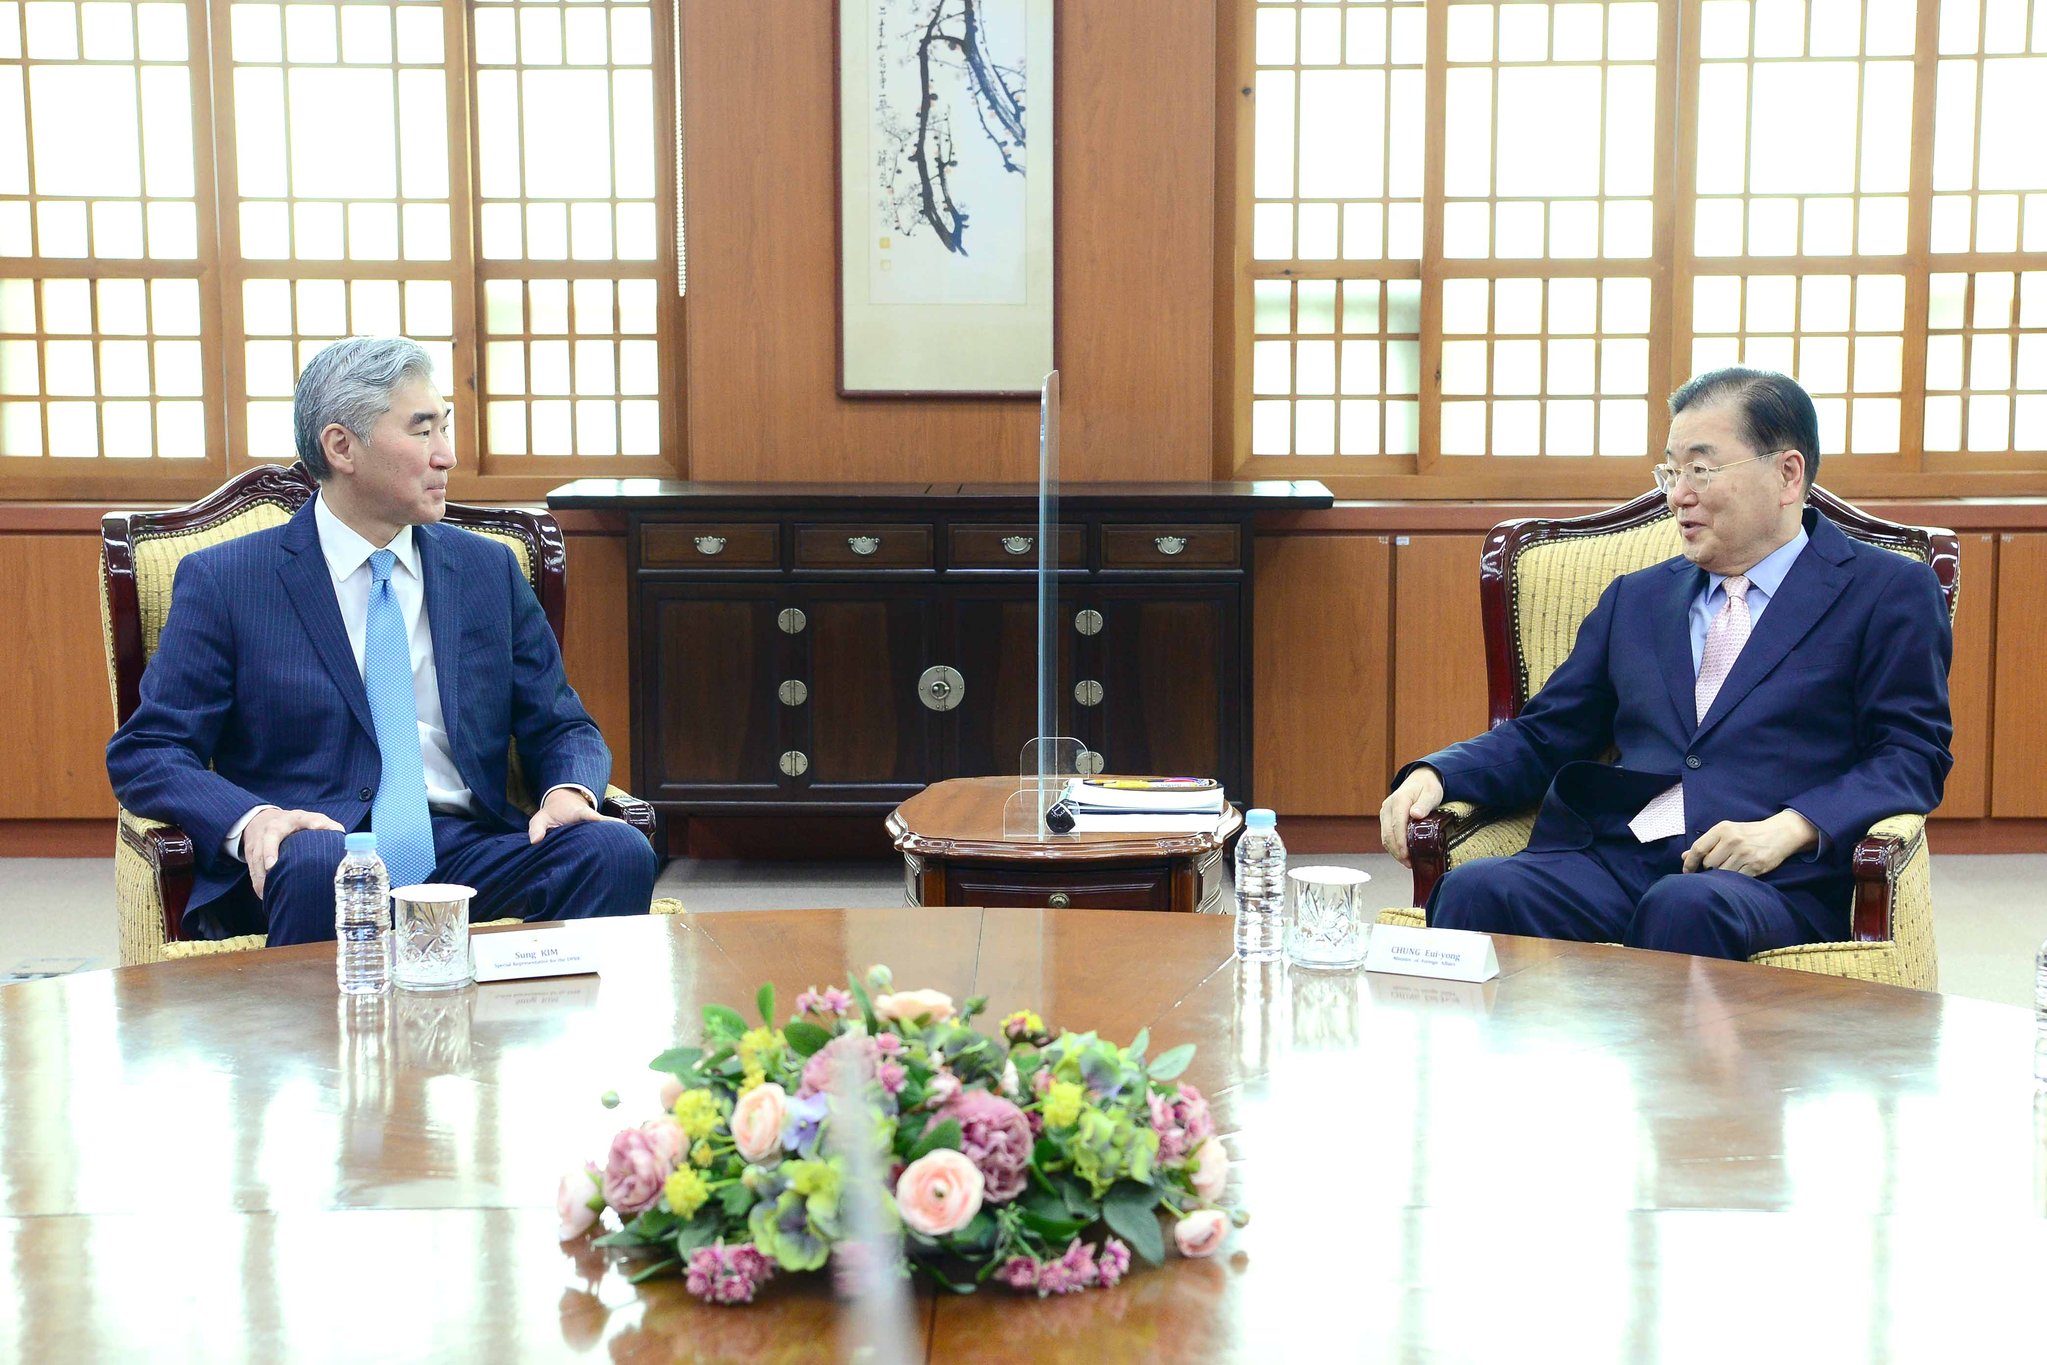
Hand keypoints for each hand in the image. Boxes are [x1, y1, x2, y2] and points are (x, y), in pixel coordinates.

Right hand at [243, 807, 344, 898]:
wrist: (261, 819)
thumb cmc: (293, 821)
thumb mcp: (307, 817)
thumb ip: (323, 823)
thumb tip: (339, 833)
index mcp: (279, 826)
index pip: (272, 836)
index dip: (271, 850)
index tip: (272, 865)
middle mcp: (264, 836)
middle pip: (259, 852)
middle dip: (263, 870)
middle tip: (268, 884)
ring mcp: (255, 847)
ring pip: (254, 865)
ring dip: (260, 881)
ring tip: (269, 896)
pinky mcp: (250, 857)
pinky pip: (252, 872)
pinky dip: (258, 885)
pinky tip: (267, 896)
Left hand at [527, 786, 620, 843]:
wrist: (564, 805)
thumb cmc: (552, 814)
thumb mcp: (541, 818)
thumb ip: (537, 828)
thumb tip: (535, 841)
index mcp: (578, 813)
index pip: (587, 814)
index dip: (594, 817)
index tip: (599, 820)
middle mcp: (591, 818)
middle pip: (604, 823)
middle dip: (612, 829)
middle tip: (623, 838)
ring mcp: (597, 825)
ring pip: (609, 830)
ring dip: (616, 837)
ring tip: (628, 847)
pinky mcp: (598, 832)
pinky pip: (607, 837)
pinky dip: (614, 842)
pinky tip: (626, 851)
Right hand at [1378, 766, 1444, 867]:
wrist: (1420, 779)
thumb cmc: (1427, 787)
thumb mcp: (1431, 793)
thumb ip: (1424, 804)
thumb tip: (1416, 814)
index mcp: (1399, 800)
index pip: (1397, 825)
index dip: (1400, 842)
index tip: (1406, 855)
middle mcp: (1388, 807)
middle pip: (1388, 833)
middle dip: (1397, 851)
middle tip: (1408, 863)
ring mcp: (1385, 813)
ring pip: (1385, 836)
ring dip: (1394, 851)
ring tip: (1407, 862)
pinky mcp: (1386, 818)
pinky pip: (1387, 834)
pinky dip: (1393, 846)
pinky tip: (1402, 854)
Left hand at [1682, 810, 1818, 876]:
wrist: (1780, 834)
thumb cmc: (1748, 833)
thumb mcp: (1726, 831)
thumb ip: (1706, 843)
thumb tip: (1684, 856)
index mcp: (1723, 829)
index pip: (1698, 848)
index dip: (1689, 862)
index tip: (1686, 871)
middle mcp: (1733, 840)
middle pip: (1708, 864)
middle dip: (1708, 868)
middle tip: (1716, 866)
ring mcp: (1745, 854)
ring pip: (1721, 873)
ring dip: (1721, 875)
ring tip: (1729, 867)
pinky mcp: (1755, 866)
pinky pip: (1736, 879)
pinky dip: (1734, 879)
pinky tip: (1738, 871)